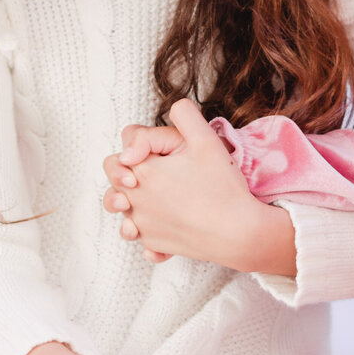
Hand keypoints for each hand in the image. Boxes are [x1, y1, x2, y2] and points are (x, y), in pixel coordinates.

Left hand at [102, 99, 295, 275]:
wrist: (239, 232)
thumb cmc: (223, 186)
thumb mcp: (206, 139)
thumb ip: (184, 114)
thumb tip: (167, 110)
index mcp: (143, 171)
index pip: (118, 155)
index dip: (134, 150)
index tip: (156, 155)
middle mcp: (136, 200)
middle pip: (114, 184)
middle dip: (127, 175)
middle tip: (153, 173)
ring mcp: (144, 225)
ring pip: (123, 212)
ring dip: (132, 204)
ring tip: (151, 200)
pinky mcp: (154, 244)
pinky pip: (141, 237)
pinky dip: (148, 232)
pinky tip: (165, 225)